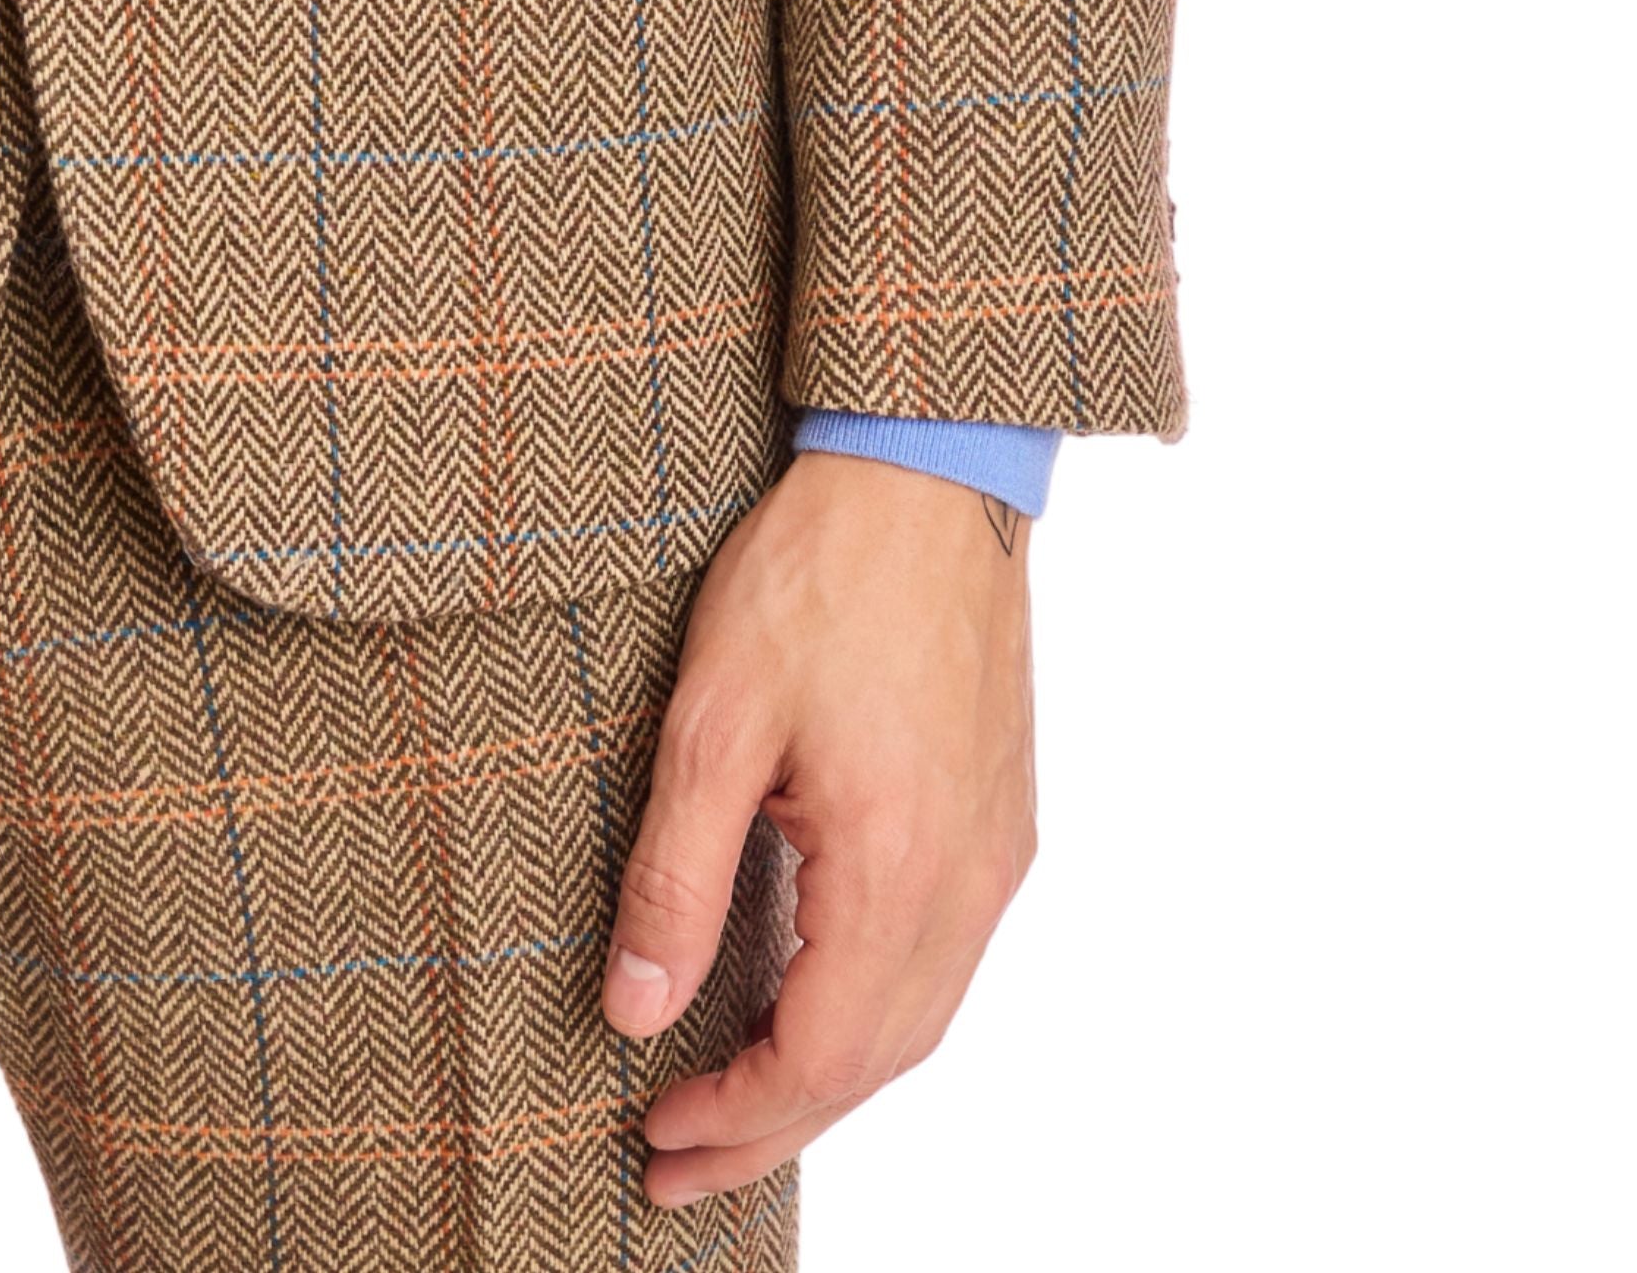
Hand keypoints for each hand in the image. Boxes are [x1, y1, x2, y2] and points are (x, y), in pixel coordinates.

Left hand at [601, 449, 1036, 1210]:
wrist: (929, 471)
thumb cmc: (818, 573)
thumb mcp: (712, 718)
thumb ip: (675, 876)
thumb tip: (635, 1010)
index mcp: (896, 869)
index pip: (820, 1056)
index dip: (737, 1114)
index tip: (656, 1134)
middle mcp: (966, 883)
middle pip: (875, 1064)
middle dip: (773, 1127)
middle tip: (677, 1166)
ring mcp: (996, 856)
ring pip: (918, 1022)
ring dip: (827, 1082)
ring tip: (734, 1111)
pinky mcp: (1001, 822)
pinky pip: (942, 964)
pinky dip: (874, 1018)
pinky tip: (813, 1011)